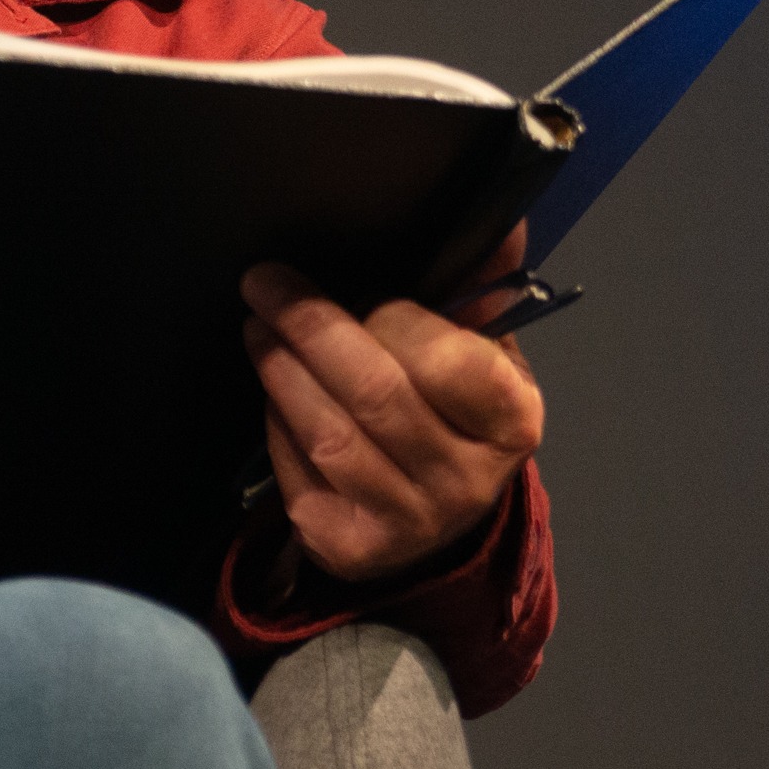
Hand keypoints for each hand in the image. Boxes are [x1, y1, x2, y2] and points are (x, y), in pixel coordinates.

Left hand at [240, 234, 548, 584]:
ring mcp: (407, 522)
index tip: (352, 282)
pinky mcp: (349, 547)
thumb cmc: (460, 415)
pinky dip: (278, 426)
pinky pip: (298, 472)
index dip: (392, 318)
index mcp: (511, 422)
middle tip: (265, 284)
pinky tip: (276, 395)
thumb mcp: (486, 354)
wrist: (443, 522)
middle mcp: (465, 482)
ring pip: (327, 434)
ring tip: (258, 328)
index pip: (448, 360)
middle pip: (375, 395)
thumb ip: (481, 290)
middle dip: (311, 329)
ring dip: (281, 372)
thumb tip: (502, 221)